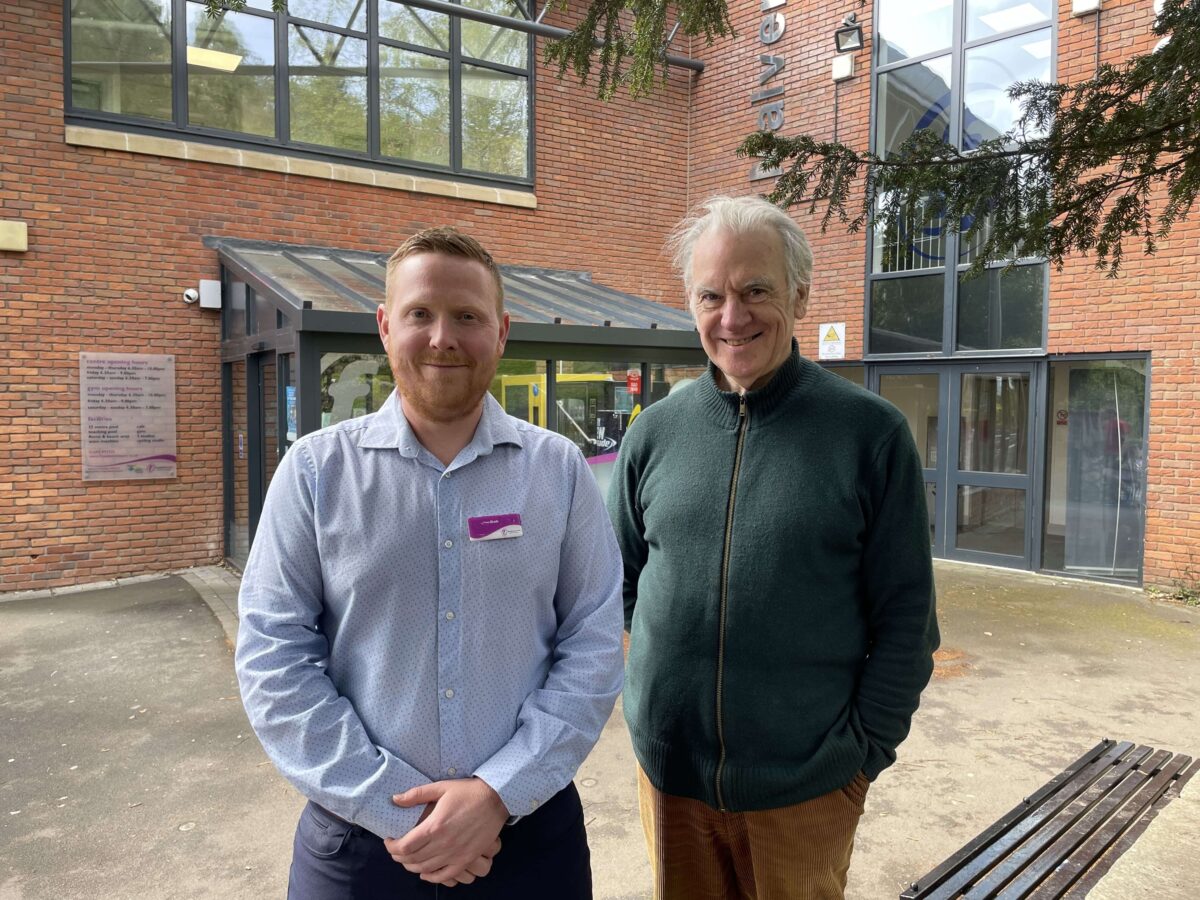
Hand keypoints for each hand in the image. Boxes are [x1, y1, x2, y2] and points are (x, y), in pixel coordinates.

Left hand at [385, 777, 507, 884]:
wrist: (495, 799)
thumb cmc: (467, 792)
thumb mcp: (441, 788)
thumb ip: (416, 794)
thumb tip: (395, 799)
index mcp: (434, 826)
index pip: (404, 846)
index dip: (391, 847)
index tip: (389, 840)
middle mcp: (443, 844)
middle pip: (412, 860)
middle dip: (399, 857)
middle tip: (396, 849)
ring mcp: (455, 854)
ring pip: (426, 869)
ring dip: (412, 867)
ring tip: (407, 859)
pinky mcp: (466, 859)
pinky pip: (445, 876)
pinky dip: (431, 878)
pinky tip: (425, 874)